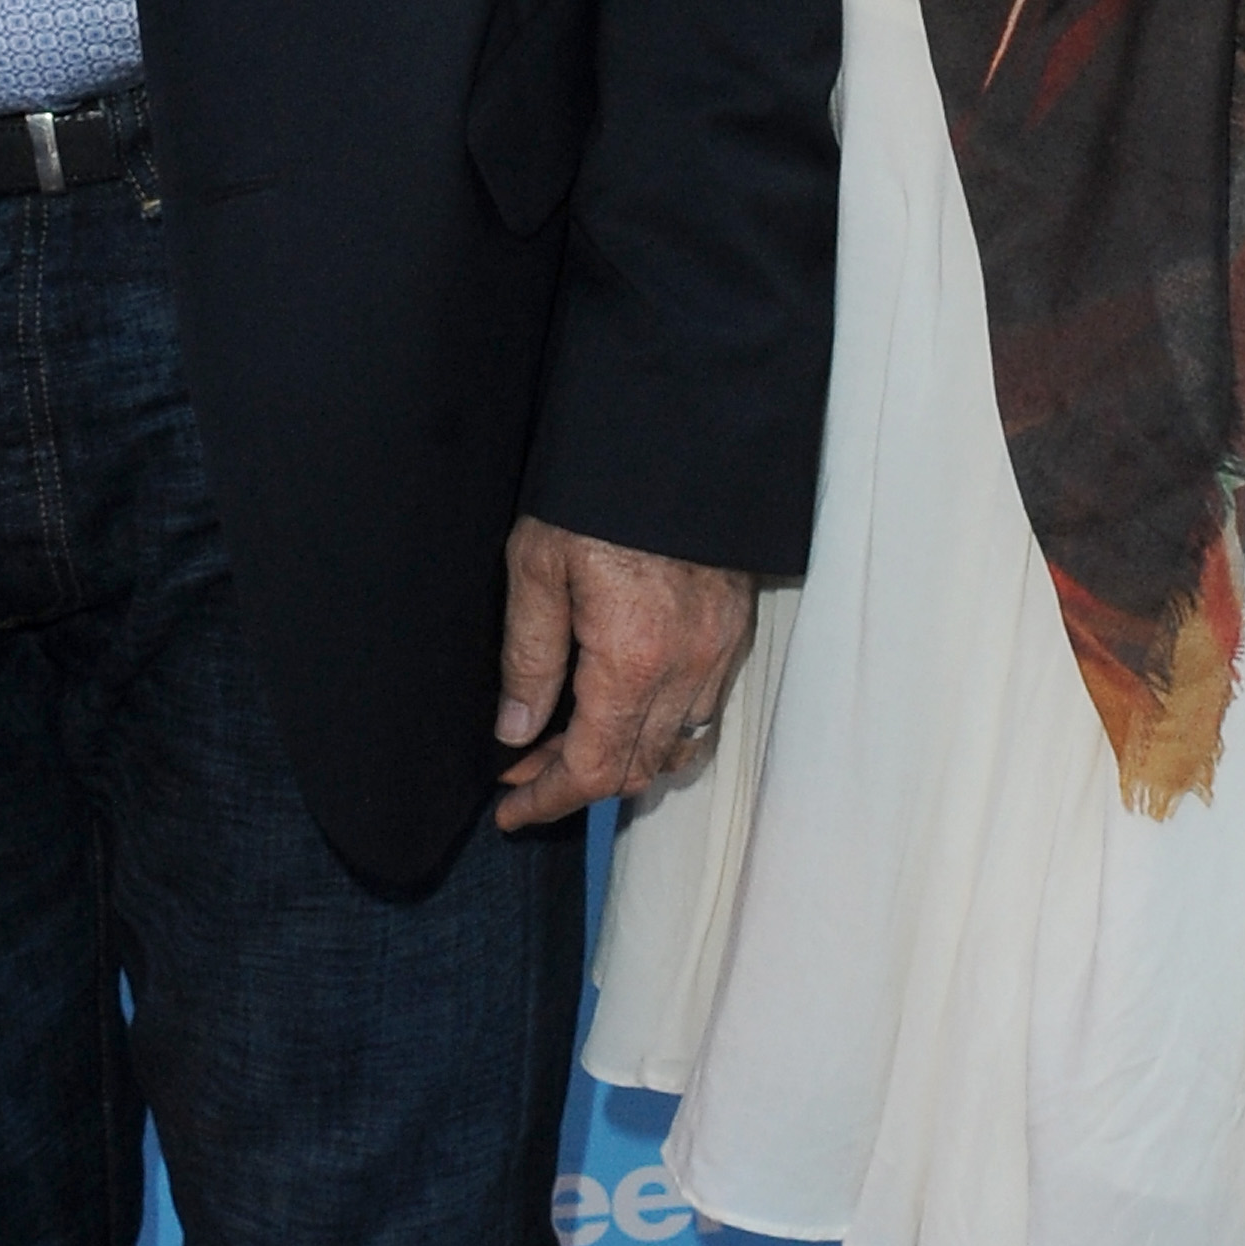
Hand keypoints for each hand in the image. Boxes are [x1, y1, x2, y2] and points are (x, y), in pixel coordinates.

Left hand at [493, 518, 754, 829]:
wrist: (677, 434)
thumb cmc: (599, 494)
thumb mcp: (537, 567)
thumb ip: (528, 659)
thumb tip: (516, 732)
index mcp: (633, 660)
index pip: (593, 768)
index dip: (548, 800)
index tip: (511, 811)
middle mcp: (687, 669)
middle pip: (636, 770)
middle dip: (575, 782)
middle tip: (523, 770)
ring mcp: (719, 651)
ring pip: (676, 747)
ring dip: (621, 759)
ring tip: (567, 740)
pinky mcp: (734, 630)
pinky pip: (703, 710)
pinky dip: (661, 729)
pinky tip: (622, 706)